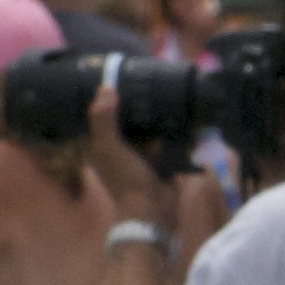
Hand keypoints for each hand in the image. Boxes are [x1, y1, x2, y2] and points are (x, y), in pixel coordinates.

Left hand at [80, 83, 164, 213]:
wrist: (154, 210)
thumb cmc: (125, 180)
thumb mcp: (108, 147)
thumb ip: (103, 119)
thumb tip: (106, 87)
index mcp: (103, 142)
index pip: (102, 112)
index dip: (106, 95)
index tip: (116, 74)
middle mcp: (122, 145)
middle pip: (128, 116)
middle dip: (135, 101)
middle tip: (146, 76)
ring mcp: (144, 152)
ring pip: (149, 125)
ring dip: (157, 113)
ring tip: (166, 88)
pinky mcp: (165, 158)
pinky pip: (169, 138)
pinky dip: (175, 128)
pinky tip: (182, 111)